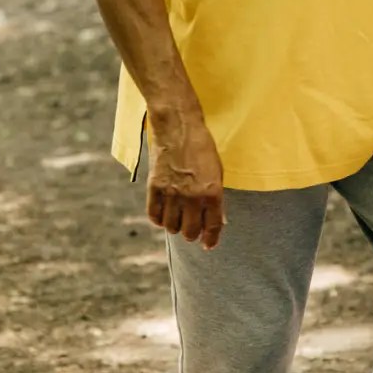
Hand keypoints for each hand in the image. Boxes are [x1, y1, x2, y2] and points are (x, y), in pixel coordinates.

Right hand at [146, 111, 225, 249]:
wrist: (178, 126)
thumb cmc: (201, 147)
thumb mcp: (217, 171)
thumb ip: (216, 198)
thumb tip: (217, 221)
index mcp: (212, 192)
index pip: (213, 226)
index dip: (211, 239)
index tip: (208, 245)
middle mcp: (192, 196)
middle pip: (190, 232)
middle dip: (192, 233)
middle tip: (191, 228)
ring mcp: (172, 193)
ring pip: (171, 227)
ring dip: (175, 226)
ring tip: (177, 218)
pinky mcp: (154, 187)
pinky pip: (154, 215)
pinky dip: (159, 219)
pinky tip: (163, 214)